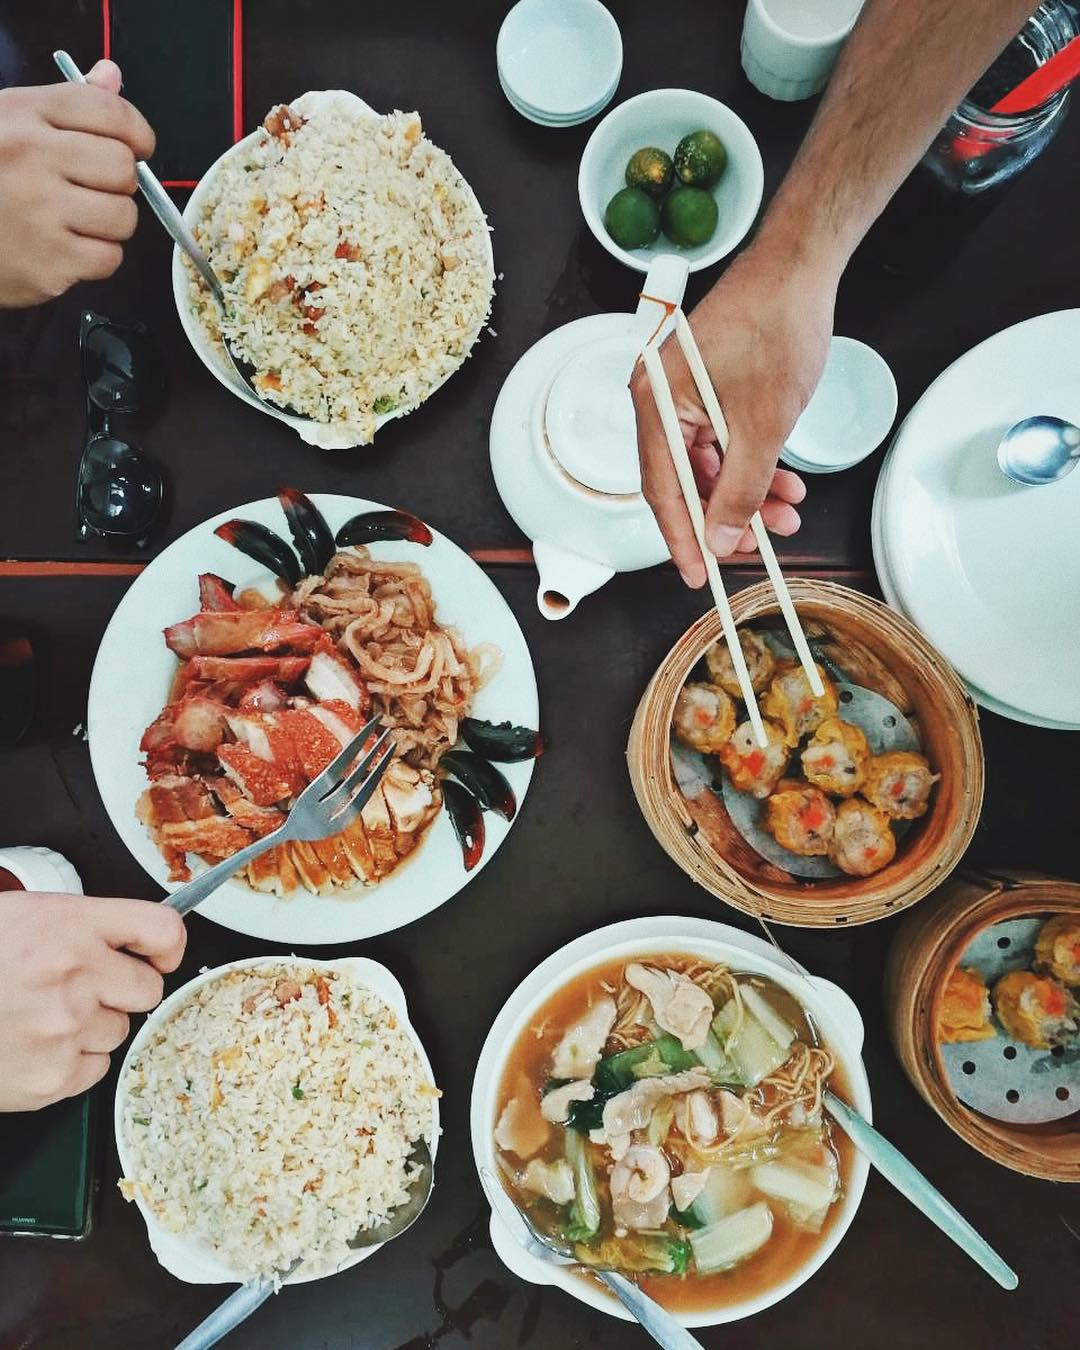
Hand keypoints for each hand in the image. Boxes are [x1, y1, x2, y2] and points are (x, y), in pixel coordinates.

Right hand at [0, 60, 153, 307]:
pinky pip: (109, 258)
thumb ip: (65, 106)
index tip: (138, 147)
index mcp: (23, 113)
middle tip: (93, 190)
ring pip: (123, 216)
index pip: (109, 111)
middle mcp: (30, 155)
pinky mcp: (49, 259)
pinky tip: (67, 249)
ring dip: (111, 224)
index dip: (137, 132)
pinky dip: (96, 259)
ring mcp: (39, 209)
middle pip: (122, 167)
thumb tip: (111, 75)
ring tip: (77, 221)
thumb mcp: (11, 125)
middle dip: (119, 184)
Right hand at [0, 892, 185, 1111]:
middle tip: (82, 987)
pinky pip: (94, 1070)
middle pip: (148, 990)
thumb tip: (138, 938)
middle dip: (122, 990)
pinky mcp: (51, 1078)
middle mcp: (75, 976)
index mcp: (71, 926)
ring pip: (118, 1031)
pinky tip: (34, 1044)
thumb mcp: (28, 916)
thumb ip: (87, 926)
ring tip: (41, 1014)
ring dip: (91, 1025)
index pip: (161, 930)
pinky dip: (71, 1062)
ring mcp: (64, 1030)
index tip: (160, 955)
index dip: (168, 945)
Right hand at [630, 239, 835, 586]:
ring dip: (747, 493)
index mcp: (656, 403)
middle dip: (726, 515)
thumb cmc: (776, 326)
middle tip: (760, 544)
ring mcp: (683, 394)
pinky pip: (722, 442)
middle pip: (685, 481)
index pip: (661, 490)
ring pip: (709, 465)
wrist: (800, 267)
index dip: (681, 538)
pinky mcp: (708, 388)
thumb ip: (741, 487)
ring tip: (788, 511)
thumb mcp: (764, 422)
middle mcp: (659, 400)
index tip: (698, 575)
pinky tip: (784, 482)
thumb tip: (722, 536)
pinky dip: (751, 465)